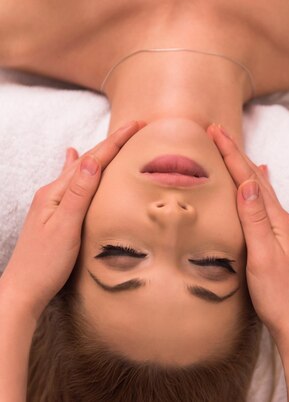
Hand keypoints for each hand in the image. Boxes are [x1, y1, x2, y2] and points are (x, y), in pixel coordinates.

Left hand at [0, 120, 144, 321]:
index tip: (136, 125)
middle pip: (87, 160)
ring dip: (99, 153)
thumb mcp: (65, 228)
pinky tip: (72, 158)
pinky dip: (79, 168)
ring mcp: (52, 203)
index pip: (92, 160)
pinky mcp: (55, 214)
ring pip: (81, 170)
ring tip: (113, 139)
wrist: (23, 292)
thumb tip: (90, 158)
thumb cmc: (44, 265)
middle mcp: (52, 193)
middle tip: (134, 127)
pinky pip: (72, 183)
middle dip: (111, 143)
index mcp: (56, 193)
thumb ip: (79, 194)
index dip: (115, 141)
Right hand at [207, 123, 288, 337]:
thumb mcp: (263, 256)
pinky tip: (258, 180)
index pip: (248, 177)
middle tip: (217, 130)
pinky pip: (261, 201)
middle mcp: (278, 217)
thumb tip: (248, 182)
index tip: (215, 131)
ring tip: (232, 147)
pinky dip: (255, 184)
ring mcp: (278, 227)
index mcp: (275, 218)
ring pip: (257, 186)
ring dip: (242, 164)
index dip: (231, 153)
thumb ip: (255, 219)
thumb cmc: (278, 294)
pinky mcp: (274, 237)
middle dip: (234, 152)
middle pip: (254, 176)